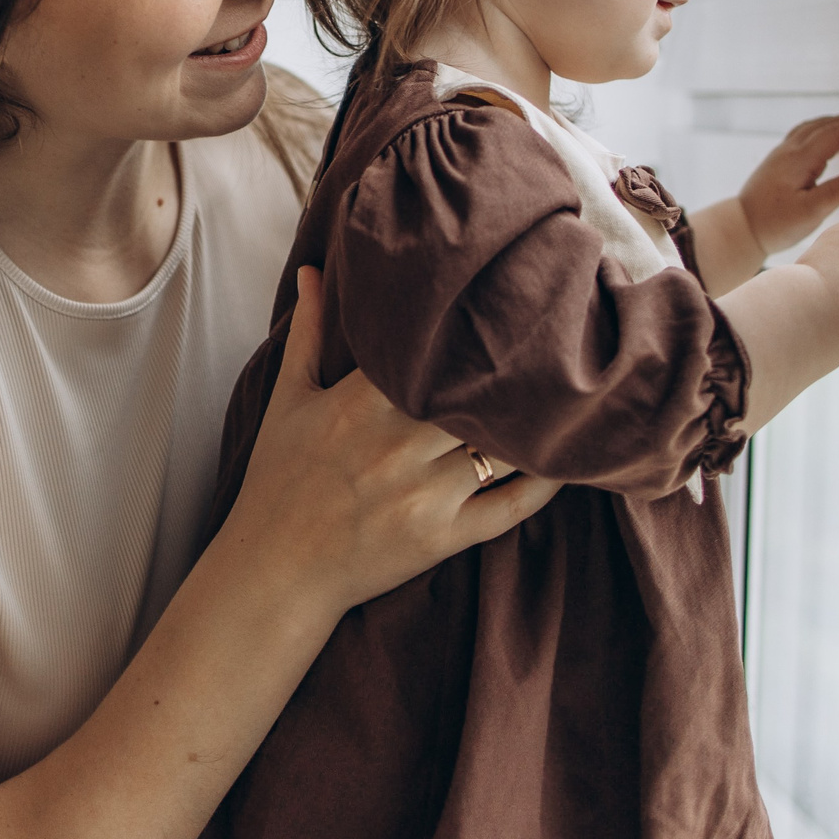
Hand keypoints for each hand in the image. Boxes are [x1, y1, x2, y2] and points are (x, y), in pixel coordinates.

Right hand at [219, 266, 560, 618]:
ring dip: (532, 422)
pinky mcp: (444, 537)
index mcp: (360, 403)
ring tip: (560, 393)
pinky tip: (565, 457)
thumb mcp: (288, 399)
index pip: (428, 353)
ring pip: (502, 444)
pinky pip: (512, 506)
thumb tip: (312, 268)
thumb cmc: (278, 478)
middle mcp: (397, 445)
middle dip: (508, 370)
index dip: (465, 329)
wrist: (274, 569)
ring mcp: (425, 494)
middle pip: (475, 394)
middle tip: (544, 339)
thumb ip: (308, 331)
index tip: (495, 304)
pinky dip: (545, 483)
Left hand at [737, 115, 838, 256]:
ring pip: (813, 126)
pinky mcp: (777, 161)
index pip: (835, 131)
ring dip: (835, 125)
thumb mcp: (810, 212)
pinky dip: (821, 132)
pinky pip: (803, 134)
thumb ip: (836, 193)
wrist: (742, 227)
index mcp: (799, 159)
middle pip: (825, 123)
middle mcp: (788, 150)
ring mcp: (781, 153)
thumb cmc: (772, 223)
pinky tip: (825, 144)